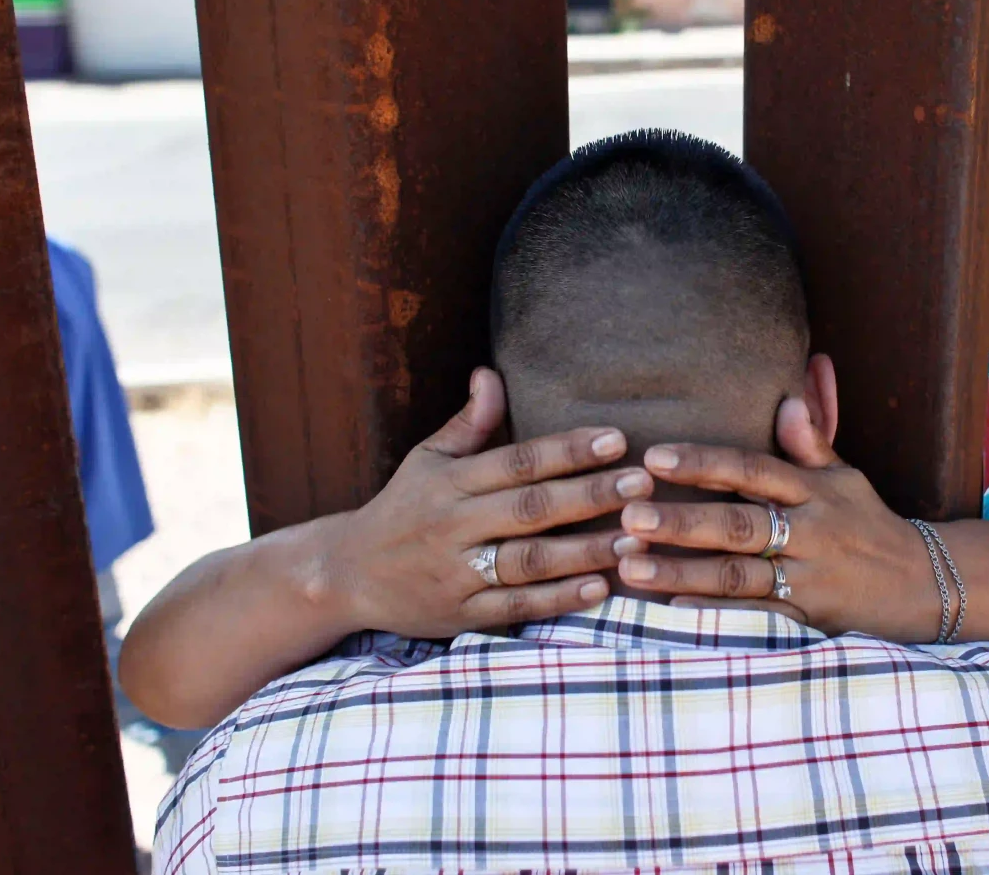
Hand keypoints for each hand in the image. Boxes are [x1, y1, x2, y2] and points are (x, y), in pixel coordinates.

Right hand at [321, 368, 651, 636]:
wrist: (347, 575)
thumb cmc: (402, 509)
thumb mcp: (427, 460)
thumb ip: (469, 423)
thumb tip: (491, 373)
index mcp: (450, 483)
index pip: (515, 460)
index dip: (566, 450)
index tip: (615, 439)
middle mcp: (454, 527)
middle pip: (529, 509)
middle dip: (588, 495)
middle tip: (641, 484)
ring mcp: (458, 574)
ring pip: (528, 562)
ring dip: (583, 551)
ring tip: (634, 538)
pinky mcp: (462, 615)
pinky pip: (515, 608)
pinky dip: (558, 600)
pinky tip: (600, 588)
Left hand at [615, 397, 938, 641]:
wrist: (928, 583)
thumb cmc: (870, 525)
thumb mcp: (845, 477)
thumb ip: (809, 442)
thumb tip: (789, 396)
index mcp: (812, 490)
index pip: (752, 469)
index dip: (704, 462)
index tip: (655, 457)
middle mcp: (810, 532)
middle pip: (738, 525)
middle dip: (682, 522)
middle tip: (629, 515)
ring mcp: (811, 577)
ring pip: (739, 575)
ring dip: (683, 571)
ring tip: (631, 564)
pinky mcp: (812, 618)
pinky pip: (759, 617)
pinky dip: (717, 615)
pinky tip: (673, 611)